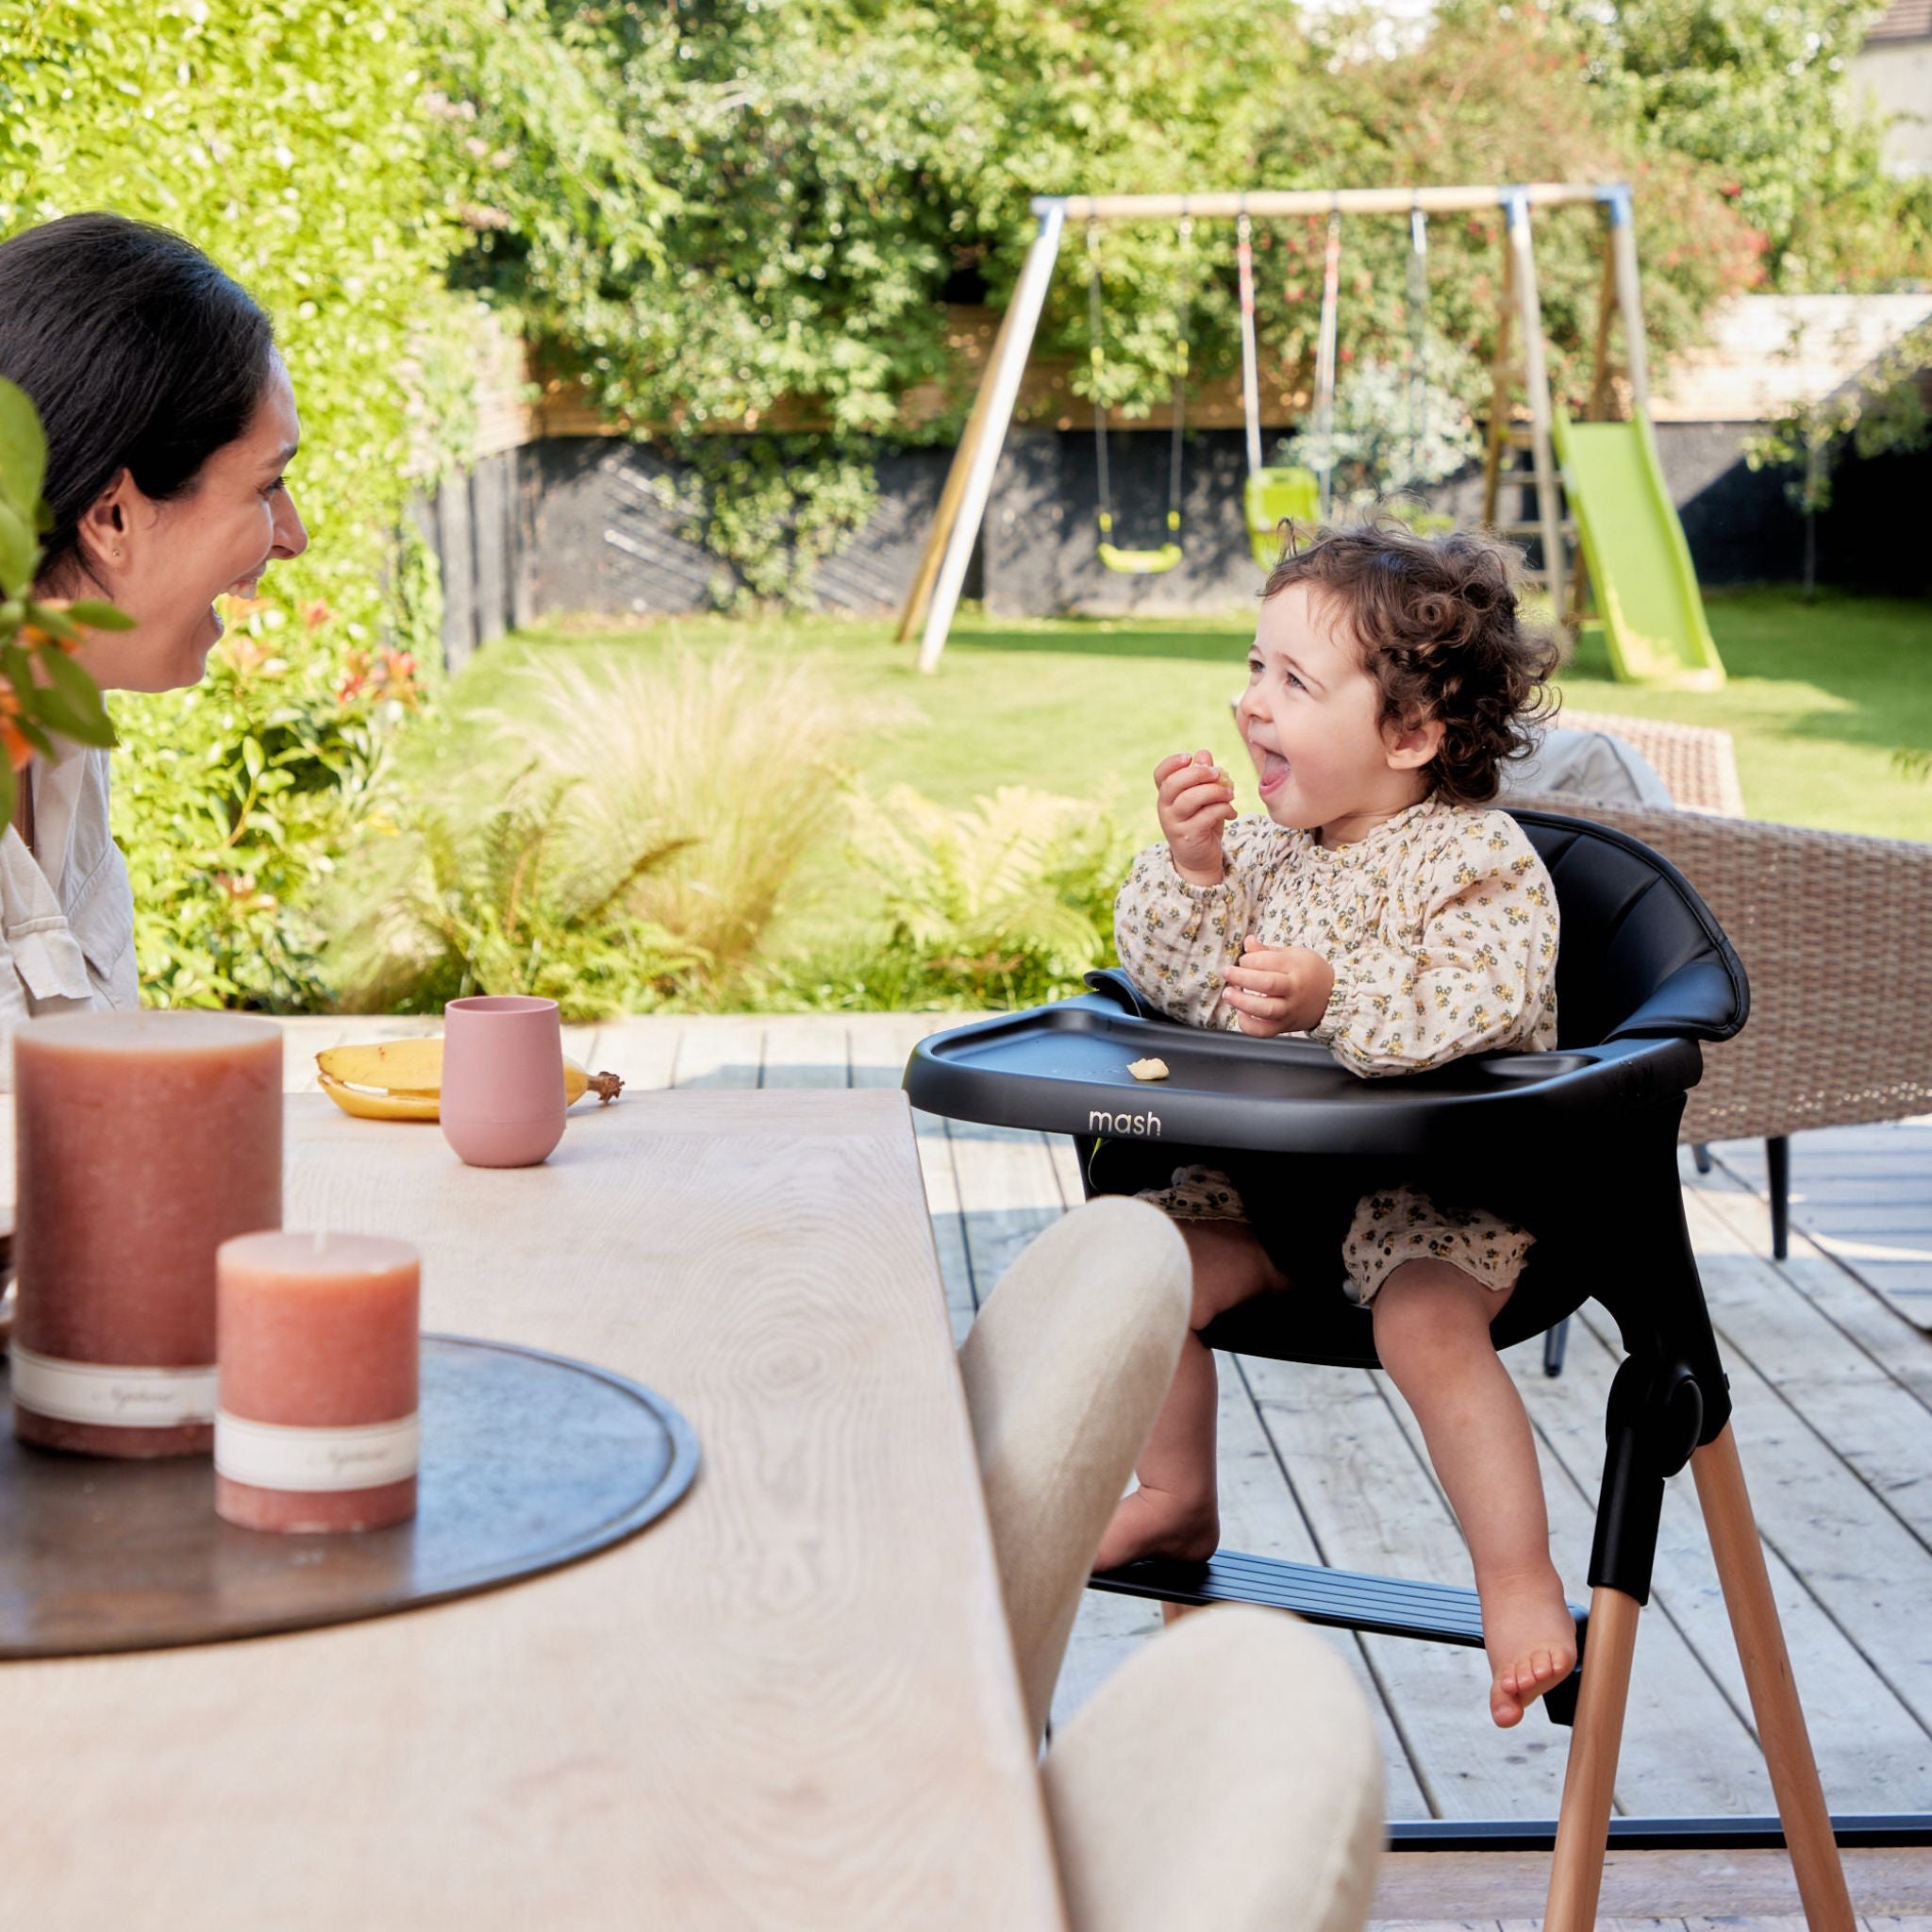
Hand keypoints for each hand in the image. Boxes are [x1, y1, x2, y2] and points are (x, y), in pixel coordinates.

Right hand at [1155, 748, 1235, 885]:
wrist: (1199, 859)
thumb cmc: (1202, 823)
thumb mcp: (1204, 798)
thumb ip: (1204, 777)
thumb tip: (1204, 754)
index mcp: (1167, 795)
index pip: (1160, 774)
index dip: (1172, 763)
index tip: (1189, 757)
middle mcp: (1165, 807)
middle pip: (1174, 783)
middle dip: (1198, 773)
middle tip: (1217, 773)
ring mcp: (1174, 823)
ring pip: (1190, 799)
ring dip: (1215, 792)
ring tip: (1230, 794)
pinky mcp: (1188, 836)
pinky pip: (1206, 816)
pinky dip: (1223, 810)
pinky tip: (1231, 813)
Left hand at [1223, 935, 1333, 1036]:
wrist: (1332, 997)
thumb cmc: (1309, 972)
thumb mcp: (1293, 954)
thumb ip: (1267, 950)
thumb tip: (1248, 941)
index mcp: (1296, 967)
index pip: (1268, 962)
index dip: (1249, 960)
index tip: (1243, 960)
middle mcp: (1294, 989)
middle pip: (1266, 984)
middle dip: (1241, 977)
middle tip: (1228, 973)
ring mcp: (1290, 1010)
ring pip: (1266, 1009)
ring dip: (1242, 1002)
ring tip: (1228, 994)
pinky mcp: (1285, 1026)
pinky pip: (1264, 1031)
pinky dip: (1249, 1026)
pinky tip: (1241, 1014)